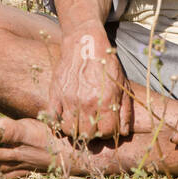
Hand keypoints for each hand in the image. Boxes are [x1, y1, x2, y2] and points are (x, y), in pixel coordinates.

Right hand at [44, 24, 133, 139]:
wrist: (85, 43)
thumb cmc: (106, 64)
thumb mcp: (122, 84)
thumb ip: (125, 110)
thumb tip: (123, 133)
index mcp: (106, 101)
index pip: (106, 132)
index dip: (108, 133)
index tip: (106, 128)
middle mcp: (86, 103)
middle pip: (87, 135)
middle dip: (92, 135)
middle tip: (93, 127)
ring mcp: (69, 99)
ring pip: (69, 130)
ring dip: (75, 131)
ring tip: (79, 124)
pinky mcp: (55, 94)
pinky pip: (52, 118)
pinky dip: (56, 123)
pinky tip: (64, 119)